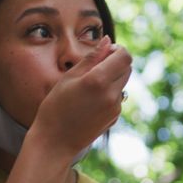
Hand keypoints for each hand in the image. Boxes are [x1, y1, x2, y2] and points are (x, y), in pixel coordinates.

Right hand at [28, 36, 131, 159]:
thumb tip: (107, 40)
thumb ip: (91, 58)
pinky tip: (89, 101)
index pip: (124, 56)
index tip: (104, 52)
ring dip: (112, 78)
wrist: (55, 142)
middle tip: (95, 66)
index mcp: (99, 80)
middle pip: (127, 68)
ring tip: (88, 86)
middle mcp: (112, 94)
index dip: (117, 50)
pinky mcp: (114, 117)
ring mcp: (115, 107)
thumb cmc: (55, 107)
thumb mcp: (69, 77)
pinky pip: (117, 97)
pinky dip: (109, 93)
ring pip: (122, 83)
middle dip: (115, 62)